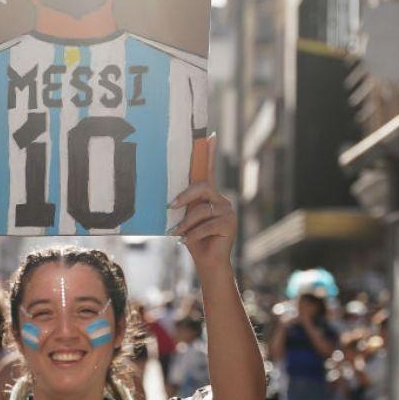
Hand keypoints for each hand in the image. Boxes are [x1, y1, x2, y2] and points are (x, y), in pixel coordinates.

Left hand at [170, 135, 235, 268]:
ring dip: (185, 222)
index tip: (210, 136)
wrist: (208, 263)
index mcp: (210, 196)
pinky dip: (192, 234)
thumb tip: (168, 198)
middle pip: (203, 187)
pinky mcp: (229, 224)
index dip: (210, 153)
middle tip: (170, 206)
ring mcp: (227, 211)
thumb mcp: (185, 219)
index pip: (210, 170)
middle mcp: (221, 200)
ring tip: (175, 232)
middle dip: (185, 196)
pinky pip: (206, 224)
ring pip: (201, 209)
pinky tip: (185, 241)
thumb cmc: (193, 240)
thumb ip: (184, 206)